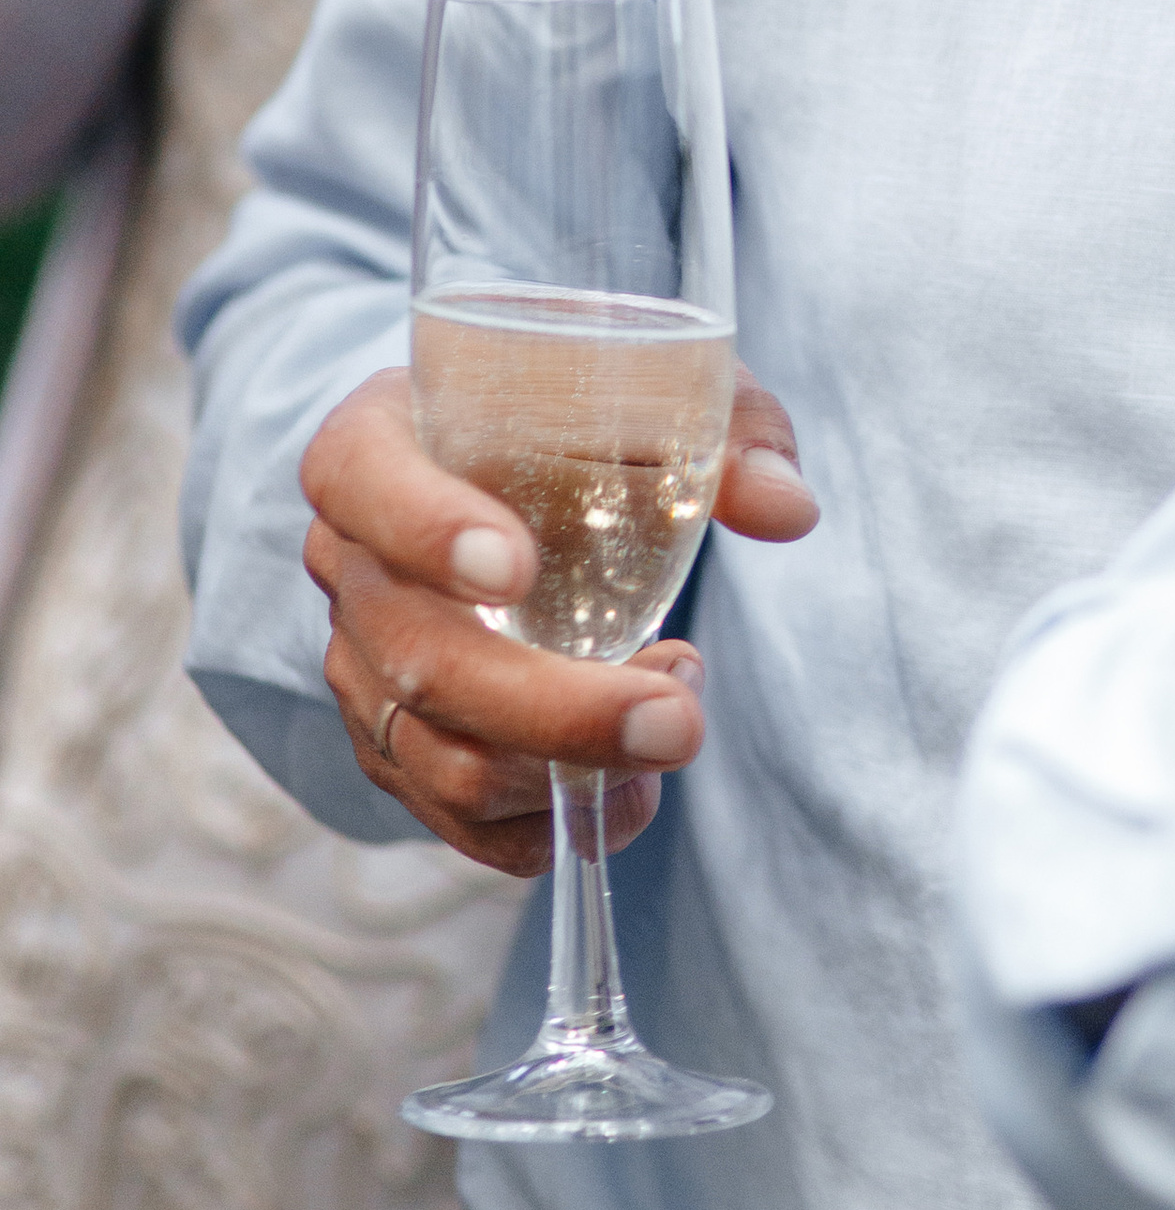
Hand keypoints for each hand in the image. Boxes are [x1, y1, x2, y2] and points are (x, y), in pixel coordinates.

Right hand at [301, 360, 821, 873]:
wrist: (501, 466)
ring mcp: (362, 664)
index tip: (520, 568)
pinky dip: (549, 822)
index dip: (425, 527)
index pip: (360, 477)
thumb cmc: (570, 414)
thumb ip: (724, 430)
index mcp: (377, 442)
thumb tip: (788, 507)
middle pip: (420, 657)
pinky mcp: (393, 743)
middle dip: (556, 708)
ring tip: (676, 715)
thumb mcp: (649, 388)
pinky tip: (630, 783)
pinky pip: (454, 816)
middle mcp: (349, 560)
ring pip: (438, 756)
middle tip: (679, 718)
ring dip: (569, 765)